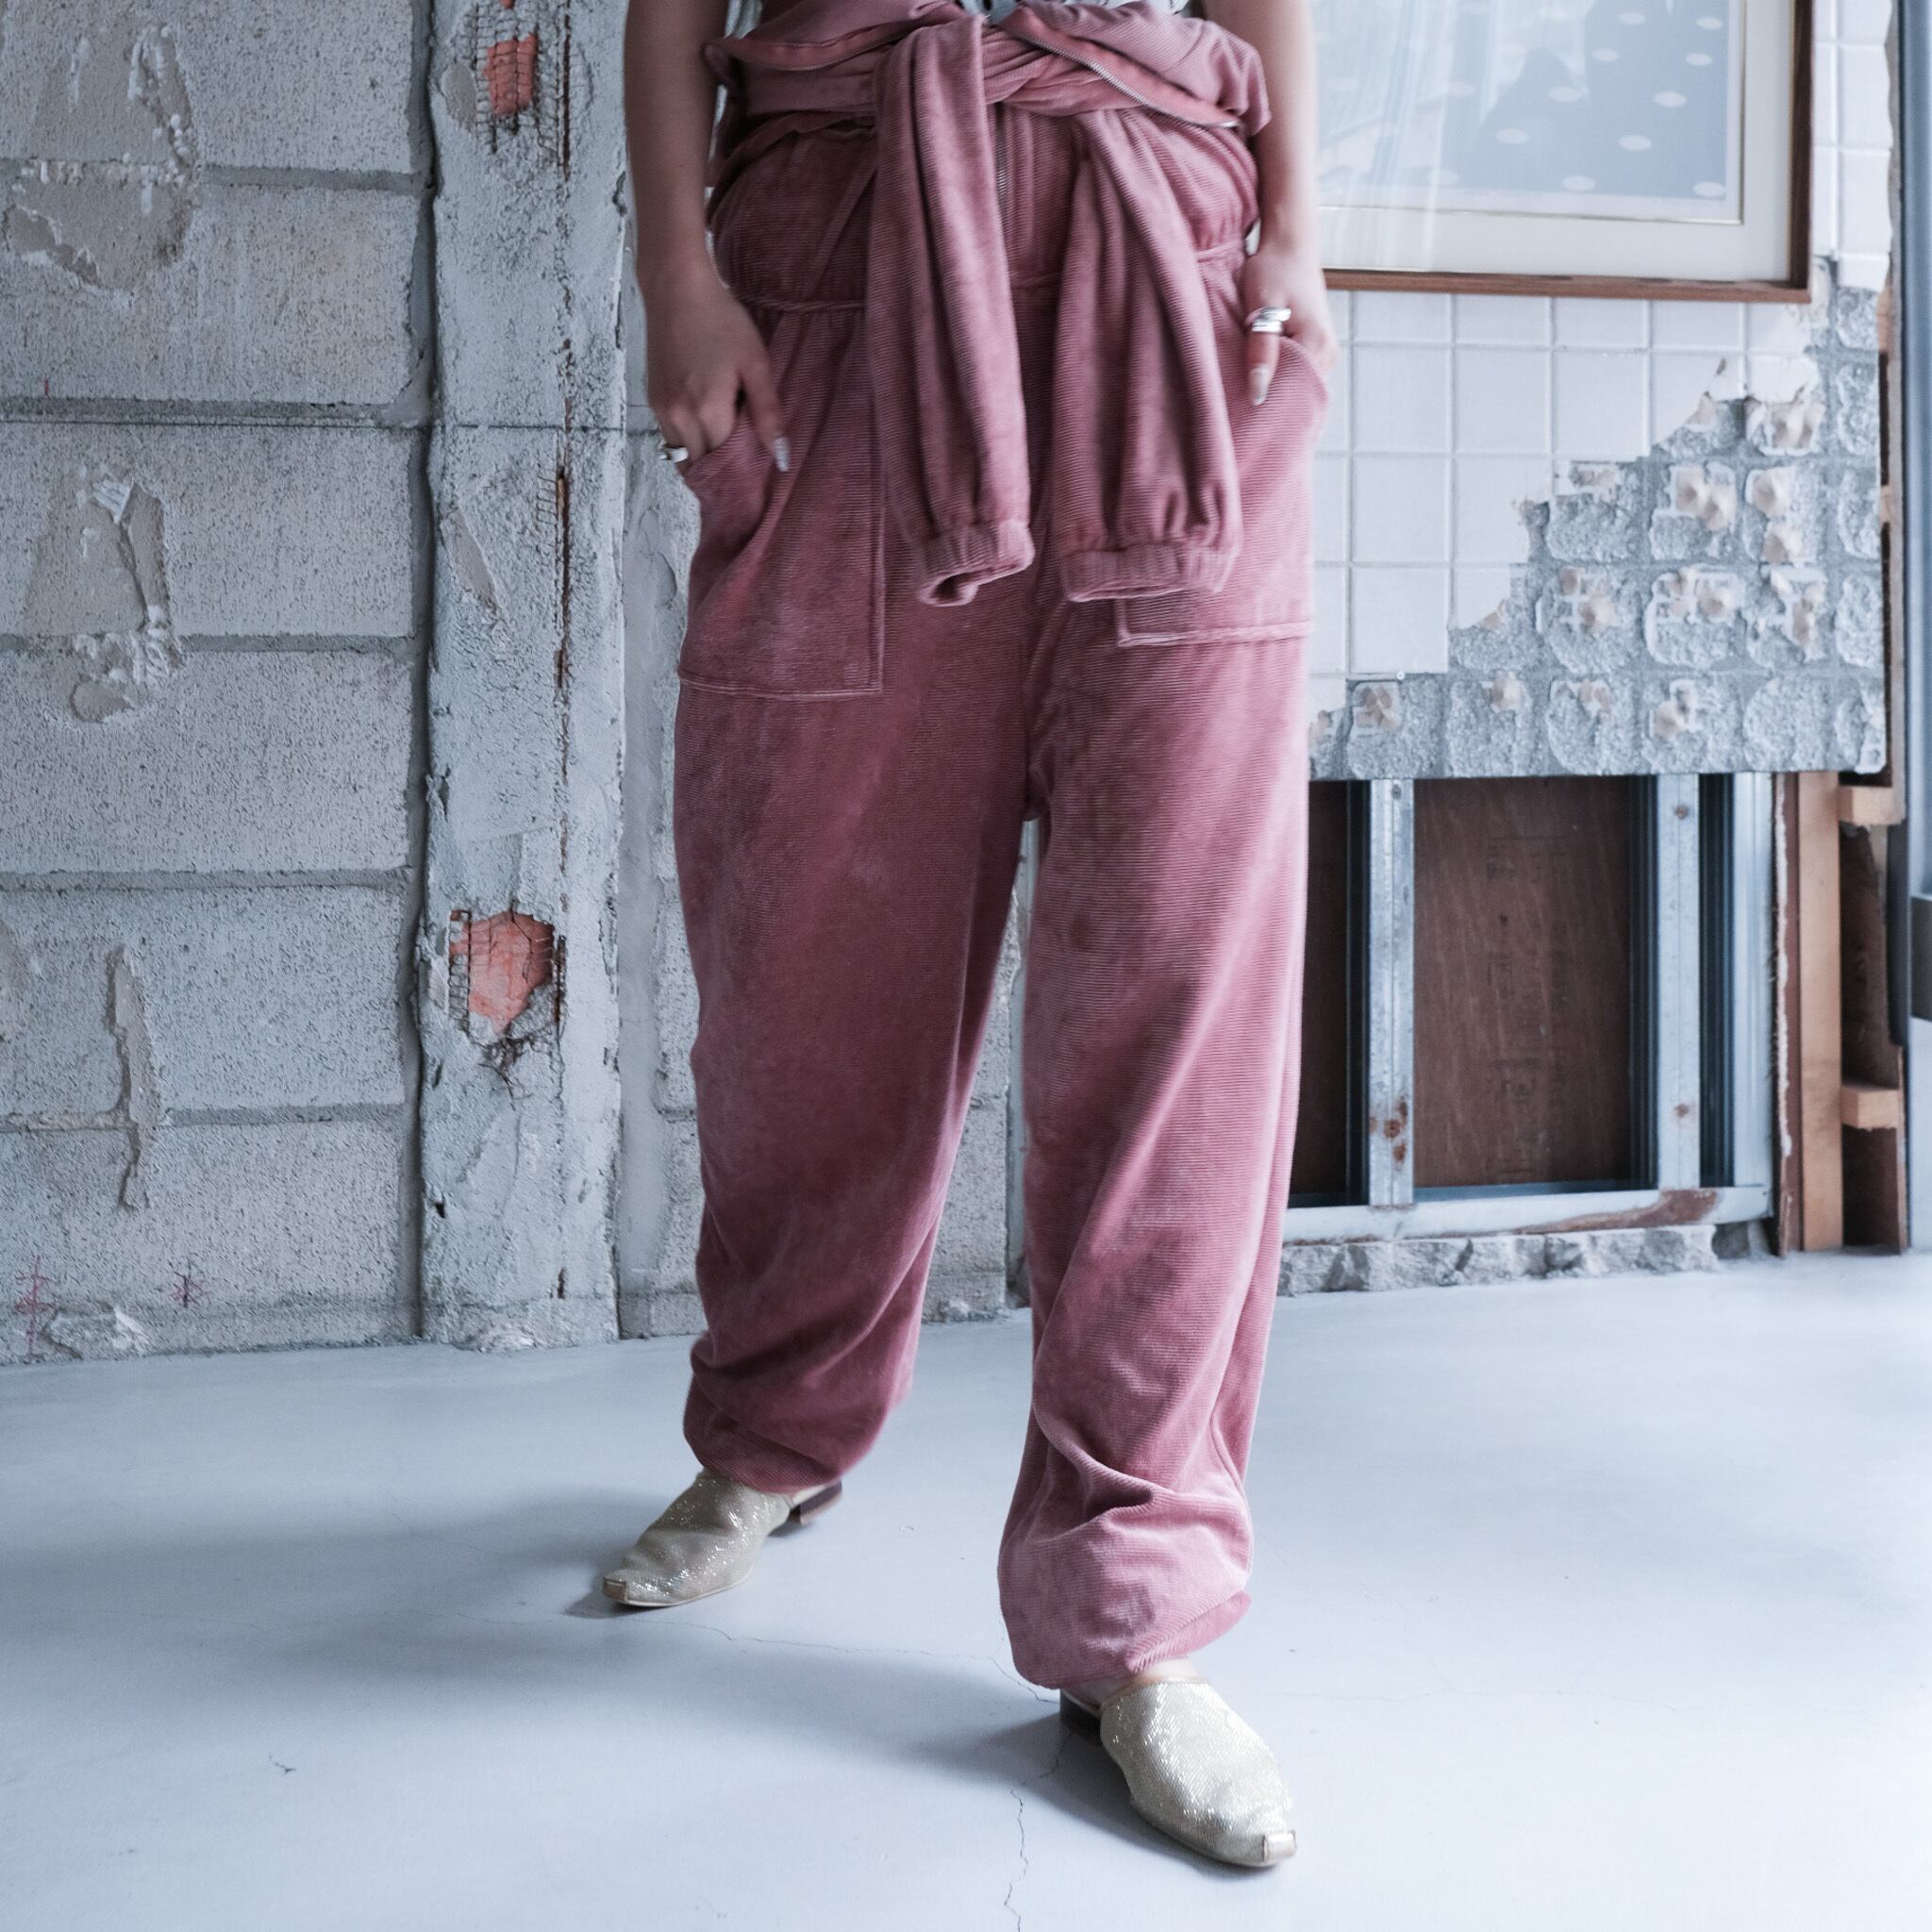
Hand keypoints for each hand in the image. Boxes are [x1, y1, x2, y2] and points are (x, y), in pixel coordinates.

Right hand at [644, 255, 788, 468]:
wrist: (677, 289)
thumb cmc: (721, 320)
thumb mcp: (755, 363)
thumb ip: (768, 413)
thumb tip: (780, 457)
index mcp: (708, 411)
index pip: (725, 464)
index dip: (742, 474)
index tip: (756, 481)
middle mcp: (679, 417)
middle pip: (701, 466)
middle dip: (721, 473)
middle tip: (744, 472)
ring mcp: (661, 409)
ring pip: (682, 456)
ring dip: (703, 459)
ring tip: (726, 453)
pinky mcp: (653, 399)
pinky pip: (670, 437)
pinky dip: (689, 442)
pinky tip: (707, 429)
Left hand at [1241, 230, 1336, 406]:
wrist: (1289, 243)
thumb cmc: (1273, 269)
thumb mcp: (1261, 310)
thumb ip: (1261, 352)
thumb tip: (1258, 395)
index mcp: (1318, 346)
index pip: (1295, 395)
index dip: (1270, 407)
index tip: (1245, 418)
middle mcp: (1328, 352)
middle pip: (1298, 393)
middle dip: (1272, 402)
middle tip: (1242, 414)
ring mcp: (1325, 350)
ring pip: (1297, 384)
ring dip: (1274, 390)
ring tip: (1247, 398)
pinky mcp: (1316, 345)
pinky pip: (1297, 371)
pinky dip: (1278, 376)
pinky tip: (1259, 380)